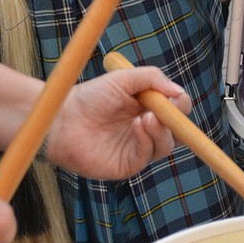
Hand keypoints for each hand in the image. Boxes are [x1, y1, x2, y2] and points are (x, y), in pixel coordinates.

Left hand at [46, 69, 192, 177]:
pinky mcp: (129, 163)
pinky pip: (148, 155)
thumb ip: (151, 78)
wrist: (63, 119)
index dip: (180, 104)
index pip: (177, 108)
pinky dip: (148, 140)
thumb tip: (178, 91)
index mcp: (149, 106)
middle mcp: (148, 127)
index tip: (174, 98)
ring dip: (162, 130)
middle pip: (178, 129)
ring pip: (167, 144)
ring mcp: (139, 146)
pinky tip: (138, 126)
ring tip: (146, 117)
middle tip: (166, 109)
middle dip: (177, 119)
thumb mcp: (123, 79)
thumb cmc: (90, 96)